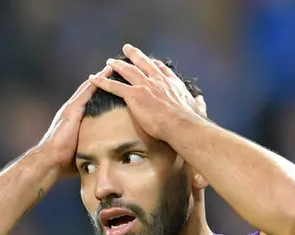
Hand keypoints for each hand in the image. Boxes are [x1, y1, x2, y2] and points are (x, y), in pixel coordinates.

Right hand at [36, 66, 112, 176]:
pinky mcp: (72, 110)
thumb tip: (103, 158)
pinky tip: (107, 72)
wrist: (50, 161)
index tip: (109, 86)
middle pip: (88, 91)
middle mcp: (71, 110)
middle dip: (100, 81)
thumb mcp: (81, 152)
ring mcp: (71, 109)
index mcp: (73, 120)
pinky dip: (98, 81)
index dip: (98, 93)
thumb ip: (90, 149)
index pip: (88, 102)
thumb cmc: (63, 162)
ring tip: (113, 66)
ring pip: (89, 87)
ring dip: (101, 77)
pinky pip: (87, 91)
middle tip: (114, 69)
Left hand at [89, 44, 204, 141]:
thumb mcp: (197, 108)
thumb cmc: (189, 120)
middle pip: (143, 63)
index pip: (162, 70)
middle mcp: (157, 80)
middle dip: (134, 55)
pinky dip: (102, 81)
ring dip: (117, 65)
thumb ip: (197, 104)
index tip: (152, 61)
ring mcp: (145, 86)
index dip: (155, 65)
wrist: (181, 124)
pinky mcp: (134, 95)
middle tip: (127, 49)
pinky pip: (114, 86)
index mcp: (172, 84)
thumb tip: (201, 101)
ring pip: (127, 71)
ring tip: (109, 61)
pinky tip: (94, 78)